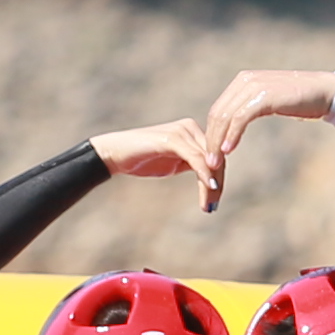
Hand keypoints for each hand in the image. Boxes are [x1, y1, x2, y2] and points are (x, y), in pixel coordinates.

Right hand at [88, 118, 223, 209]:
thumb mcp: (174, 164)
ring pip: (208, 160)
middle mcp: (190, 127)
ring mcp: (182, 131)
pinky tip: (209, 187)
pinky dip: (204, 174)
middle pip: (216, 158)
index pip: (216, 156)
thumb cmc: (142, 159)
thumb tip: (213, 180)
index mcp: (192, 132)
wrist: (115, 153)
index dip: (219, 179)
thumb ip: (192, 165)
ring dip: (211, 185)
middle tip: (213, 207)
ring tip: (209, 205)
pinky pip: (196, 158)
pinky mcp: (173, 138)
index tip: (215, 202)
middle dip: (217, 184)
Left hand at [191, 67, 334, 200]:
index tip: (210, 154)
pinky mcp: (264, 96)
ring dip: (218, 141)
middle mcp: (244, 81)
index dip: (211, 133)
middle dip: (210, 140)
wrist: (325, 92)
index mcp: (242, 82)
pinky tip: (228, 150)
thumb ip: (250, 108)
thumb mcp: (268, 102)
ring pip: (226, 117)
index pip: (218, 110)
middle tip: (208, 163)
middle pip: (218, 114)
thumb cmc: (299, 100)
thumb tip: (234, 126)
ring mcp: (254, 86)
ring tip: (215, 162)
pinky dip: (232, 134)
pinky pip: (241, 118)